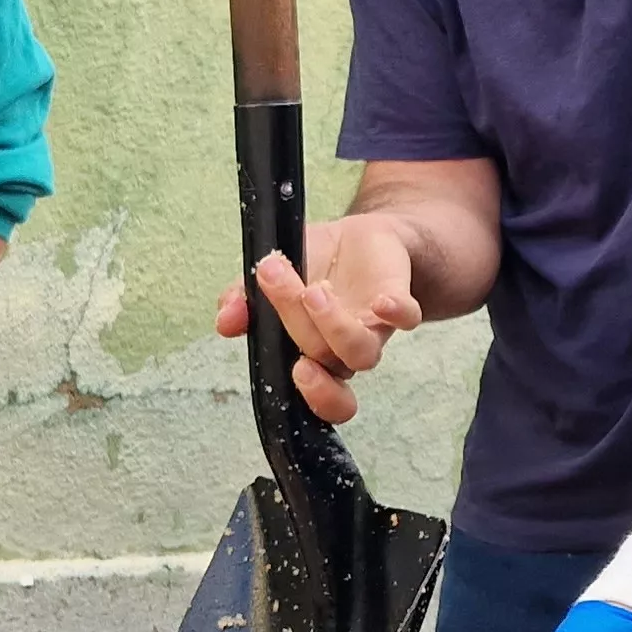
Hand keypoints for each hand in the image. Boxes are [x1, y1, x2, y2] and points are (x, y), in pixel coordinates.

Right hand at [212, 214, 422, 423]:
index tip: (294, 370)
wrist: (362, 237)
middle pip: (323, 356)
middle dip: (292, 317)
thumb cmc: (316, 263)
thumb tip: (225, 321)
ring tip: (313, 290)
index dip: (314, 394)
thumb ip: (244, 298)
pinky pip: (407, 317)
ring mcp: (373, 328)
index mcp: (313, 351)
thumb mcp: (271, 272)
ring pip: (361, 352)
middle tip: (272, 276)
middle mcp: (345, 349)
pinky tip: (383, 302)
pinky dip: (396, 313)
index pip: (319, 394)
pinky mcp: (398, 301)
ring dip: (334, 326)